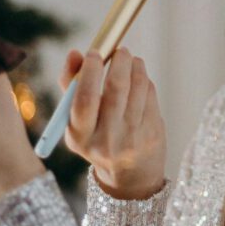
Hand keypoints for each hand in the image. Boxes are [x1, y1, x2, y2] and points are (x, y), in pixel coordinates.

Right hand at [59, 46, 166, 198]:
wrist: (129, 175)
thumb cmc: (97, 137)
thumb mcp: (78, 121)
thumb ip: (71, 85)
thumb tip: (75, 53)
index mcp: (80, 137)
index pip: (84, 100)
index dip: (90, 72)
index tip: (94, 53)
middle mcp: (106, 140)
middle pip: (116, 89)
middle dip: (119, 62)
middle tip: (120, 50)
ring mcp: (132, 138)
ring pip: (137, 88)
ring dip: (135, 66)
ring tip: (131, 60)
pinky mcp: (153, 134)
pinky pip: (150, 95)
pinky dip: (144, 80)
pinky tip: (139, 79)